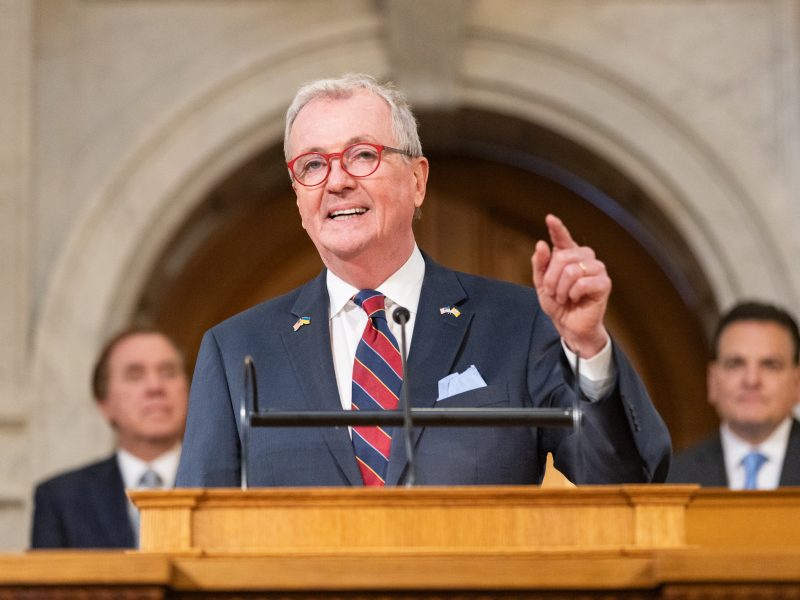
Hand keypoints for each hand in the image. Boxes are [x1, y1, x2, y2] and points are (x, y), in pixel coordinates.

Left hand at [531, 214, 610, 357]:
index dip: (557, 228)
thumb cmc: (558, 304)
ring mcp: (597, 269)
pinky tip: (576, 299)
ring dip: (561, 288)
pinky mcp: (604, 283)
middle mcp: (585, 258)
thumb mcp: (541, 284)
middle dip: (551, 278)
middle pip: (562, 257)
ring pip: (572, 270)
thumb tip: (541, 244)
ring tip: (564, 297)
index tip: (550, 218)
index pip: (563, 238)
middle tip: (553, 293)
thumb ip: (540, 264)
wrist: (569, 326)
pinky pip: (583, 282)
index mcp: (569, 256)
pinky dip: (574, 293)